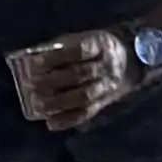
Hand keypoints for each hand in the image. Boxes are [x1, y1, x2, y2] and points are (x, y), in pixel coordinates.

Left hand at [6, 24, 141, 129]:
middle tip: (31, 84)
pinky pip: (87, 113)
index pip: (80, 51)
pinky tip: (50, 123)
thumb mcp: (85, 38)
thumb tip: (33, 62)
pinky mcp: (104, 102)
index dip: (57, 57)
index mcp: (101, 45)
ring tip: (37, 104)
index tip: (36, 63)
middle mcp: (107, 66)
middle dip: (53, 80)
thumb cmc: (96, 48)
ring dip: (58, 102)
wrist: (130, 61)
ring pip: (84, 96)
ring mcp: (107, 86)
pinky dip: (67, 120)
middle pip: (80, 74)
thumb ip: (62, 48)